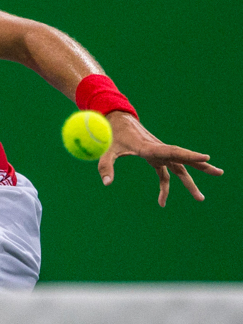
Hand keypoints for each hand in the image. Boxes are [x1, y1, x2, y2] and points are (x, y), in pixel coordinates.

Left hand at [100, 112, 223, 205]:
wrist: (116, 121)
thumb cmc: (111, 135)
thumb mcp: (106, 150)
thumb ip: (106, 165)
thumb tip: (107, 183)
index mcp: (149, 147)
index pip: (173, 151)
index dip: (189, 155)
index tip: (206, 157)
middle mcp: (158, 149)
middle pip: (182, 159)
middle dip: (201, 166)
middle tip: (219, 173)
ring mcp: (158, 154)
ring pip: (178, 168)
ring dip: (189, 182)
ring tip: (200, 198)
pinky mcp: (154, 158)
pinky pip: (164, 174)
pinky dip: (165, 187)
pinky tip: (162, 202)